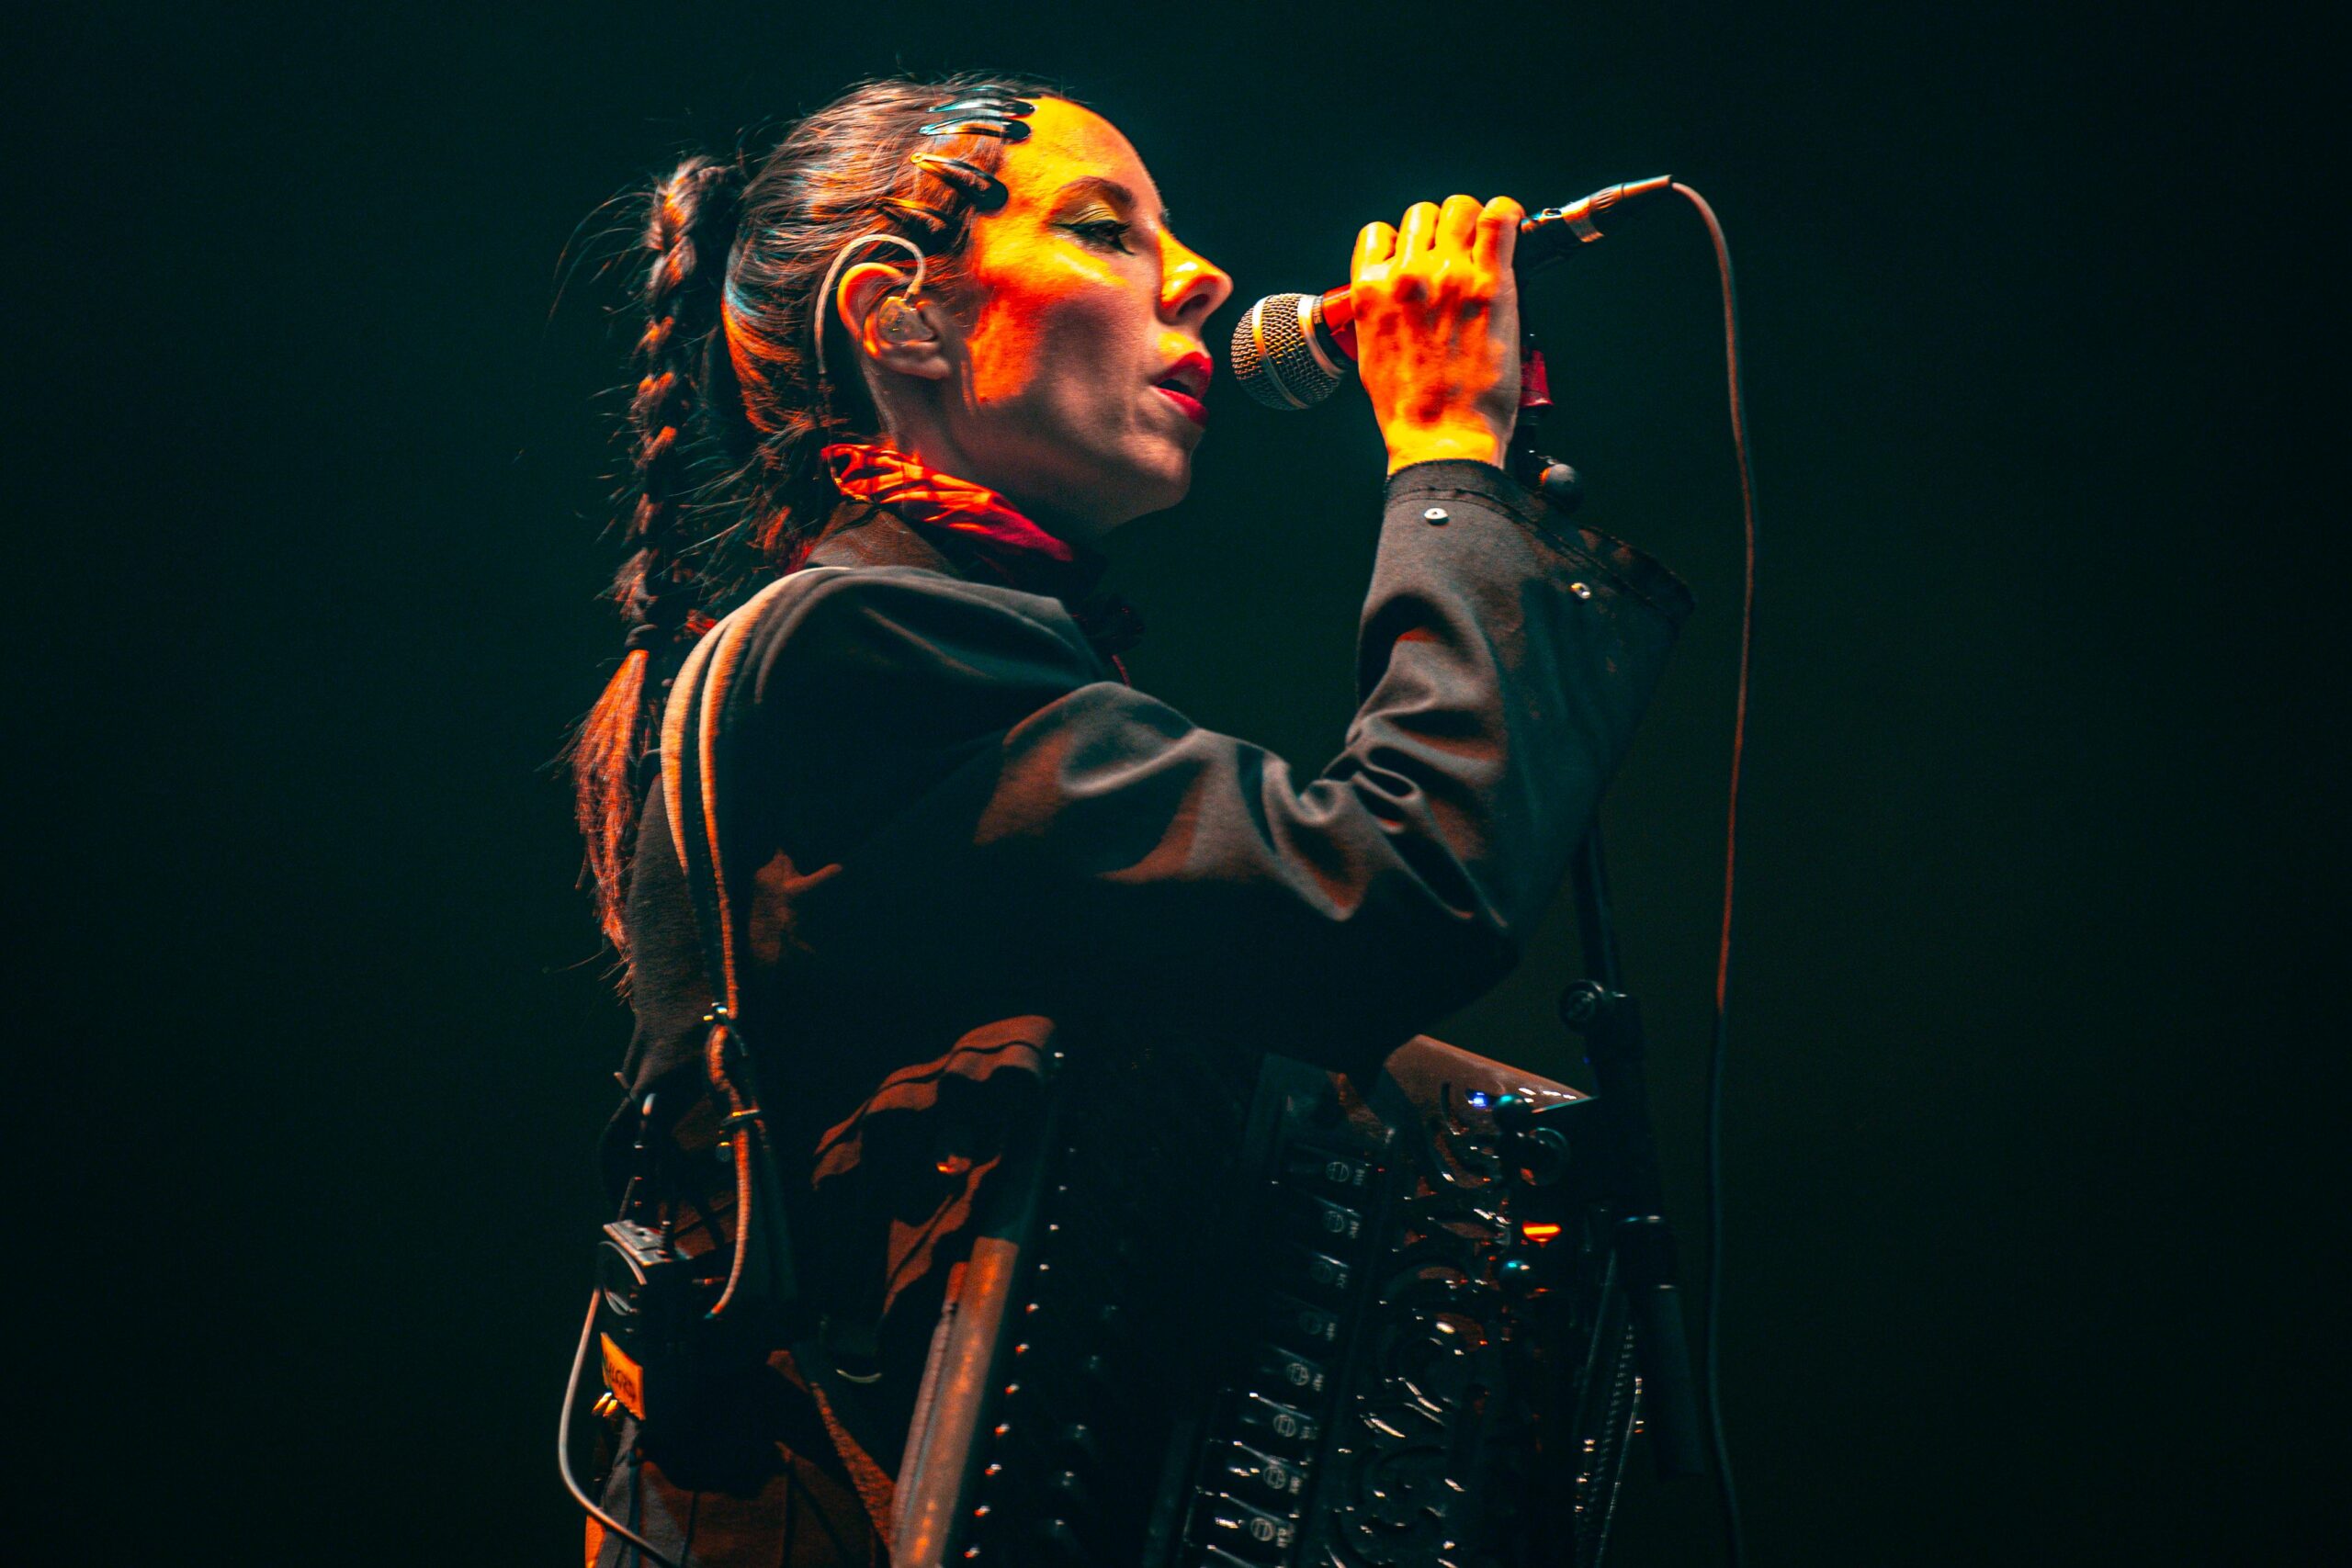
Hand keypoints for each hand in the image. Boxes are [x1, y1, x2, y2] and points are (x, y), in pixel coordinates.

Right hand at [1351, 194, 1523, 474]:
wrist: (1442, 437)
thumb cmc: (1410, 409)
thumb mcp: (1372, 353)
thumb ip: (1380, 311)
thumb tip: (1395, 292)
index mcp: (1370, 292)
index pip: (1379, 234)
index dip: (1400, 243)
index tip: (1417, 258)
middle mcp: (1407, 276)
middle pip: (1421, 215)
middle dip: (1438, 231)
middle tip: (1456, 255)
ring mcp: (1449, 276)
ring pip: (1459, 208)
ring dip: (1471, 221)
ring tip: (1483, 244)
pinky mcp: (1489, 284)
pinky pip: (1499, 218)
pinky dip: (1506, 214)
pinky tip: (1510, 225)